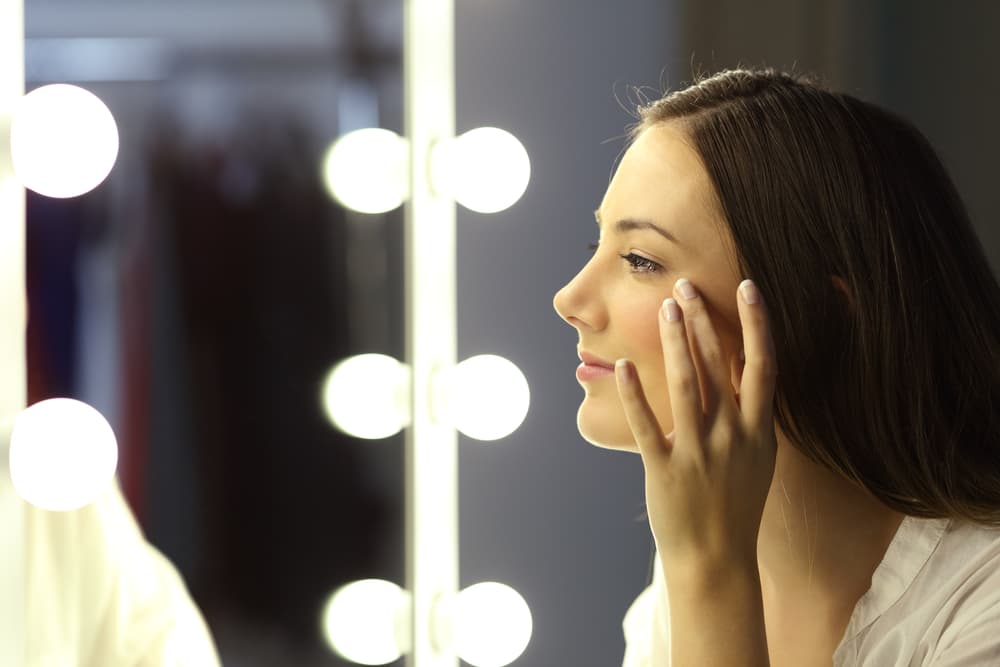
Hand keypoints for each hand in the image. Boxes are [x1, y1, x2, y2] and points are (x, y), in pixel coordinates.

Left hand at [615, 278, 777, 572]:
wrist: (717, 559)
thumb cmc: (735, 506)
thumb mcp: (758, 459)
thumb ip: (751, 417)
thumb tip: (744, 374)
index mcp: (758, 431)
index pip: (762, 366)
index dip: (758, 324)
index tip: (748, 286)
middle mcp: (732, 436)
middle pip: (718, 365)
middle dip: (702, 320)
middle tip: (685, 285)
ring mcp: (698, 452)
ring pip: (686, 385)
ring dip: (674, 342)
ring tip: (665, 307)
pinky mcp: (664, 469)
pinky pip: (648, 424)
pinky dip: (635, 394)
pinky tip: (623, 367)